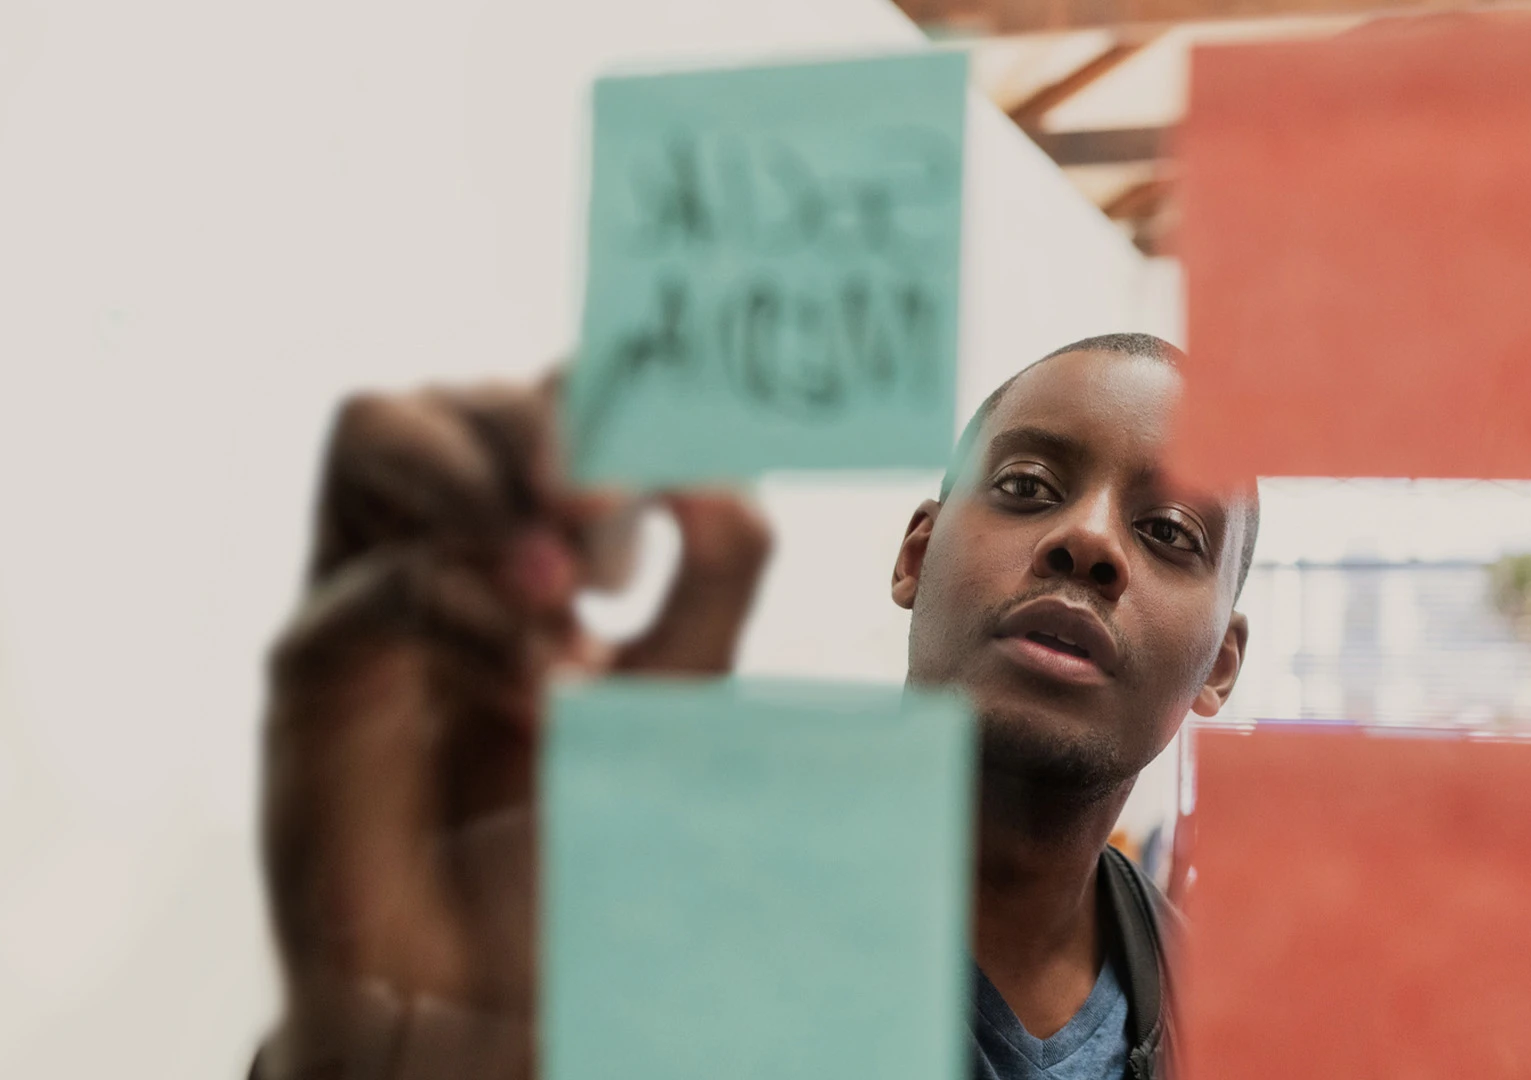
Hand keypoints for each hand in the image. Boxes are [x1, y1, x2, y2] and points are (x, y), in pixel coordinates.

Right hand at [255, 380, 769, 1078]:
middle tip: (617, 534)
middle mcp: (433, 541)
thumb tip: (723, 470)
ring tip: (570, 595)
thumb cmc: (582, 826)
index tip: (687, 467)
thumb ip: (715, 575)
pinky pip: (368, 584)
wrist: (494, 980)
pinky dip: (469, 616)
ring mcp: (363, 590)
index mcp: (524, 533)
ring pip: (376, 428)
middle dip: (545, 435)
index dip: (612, 396)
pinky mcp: (309, 668)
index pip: (547, 401)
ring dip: (487, 488)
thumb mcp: (682, 686)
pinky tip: (538, 691)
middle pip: (458, 391)